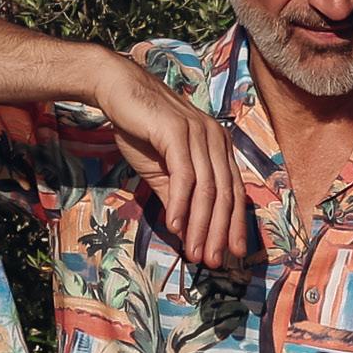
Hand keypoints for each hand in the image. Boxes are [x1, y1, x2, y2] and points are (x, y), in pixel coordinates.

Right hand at [93, 50, 248, 267]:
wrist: (118, 91)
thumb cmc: (139, 128)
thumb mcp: (161, 170)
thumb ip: (176, 197)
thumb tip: (186, 231)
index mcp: (218, 146)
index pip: (234, 192)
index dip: (234, 225)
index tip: (232, 253)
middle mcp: (216, 138)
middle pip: (224, 194)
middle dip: (220, 232)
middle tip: (214, 261)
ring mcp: (199, 133)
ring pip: (207, 188)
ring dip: (201, 225)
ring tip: (195, 251)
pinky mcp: (178, 132)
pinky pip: (184, 175)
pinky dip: (180, 203)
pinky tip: (173, 225)